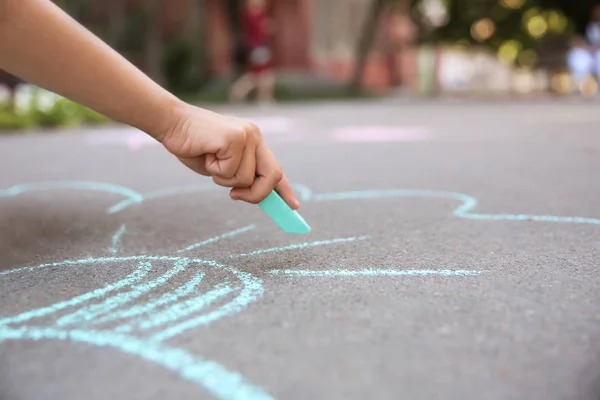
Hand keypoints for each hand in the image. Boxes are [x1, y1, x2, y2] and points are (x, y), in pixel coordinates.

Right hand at [159, 103, 299, 208]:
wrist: (171, 123)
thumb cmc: (193, 146)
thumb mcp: (221, 166)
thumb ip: (240, 176)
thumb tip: (254, 194)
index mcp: (254, 142)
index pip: (275, 168)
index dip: (284, 189)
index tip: (294, 206)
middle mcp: (255, 136)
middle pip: (272, 175)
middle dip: (256, 194)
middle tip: (235, 195)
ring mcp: (247, 135)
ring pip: (247, 178)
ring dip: (224, 178)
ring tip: (210, 160)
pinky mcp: (235, 138)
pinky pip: (231, 171)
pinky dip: (215, 171)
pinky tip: (206, 154)